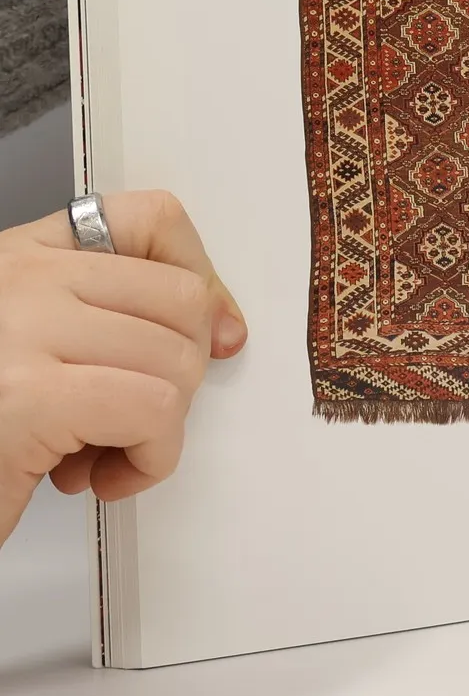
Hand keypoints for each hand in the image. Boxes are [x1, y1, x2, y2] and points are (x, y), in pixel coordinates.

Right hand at [0, 192, 247, 547]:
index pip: (149, 218)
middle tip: (131, 416)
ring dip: (161, 428)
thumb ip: (111, 321)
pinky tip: (103, 477)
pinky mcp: (31, 396)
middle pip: (181, 300)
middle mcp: (19, 281)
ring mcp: (22, 331)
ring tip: (105, 451)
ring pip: (175, 361)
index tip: (208, 328)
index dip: (197, 275)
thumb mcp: (39, 350)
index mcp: (20, 259)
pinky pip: (152, 412)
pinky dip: (150, 459)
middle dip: (178, 374)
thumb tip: (221, 331)